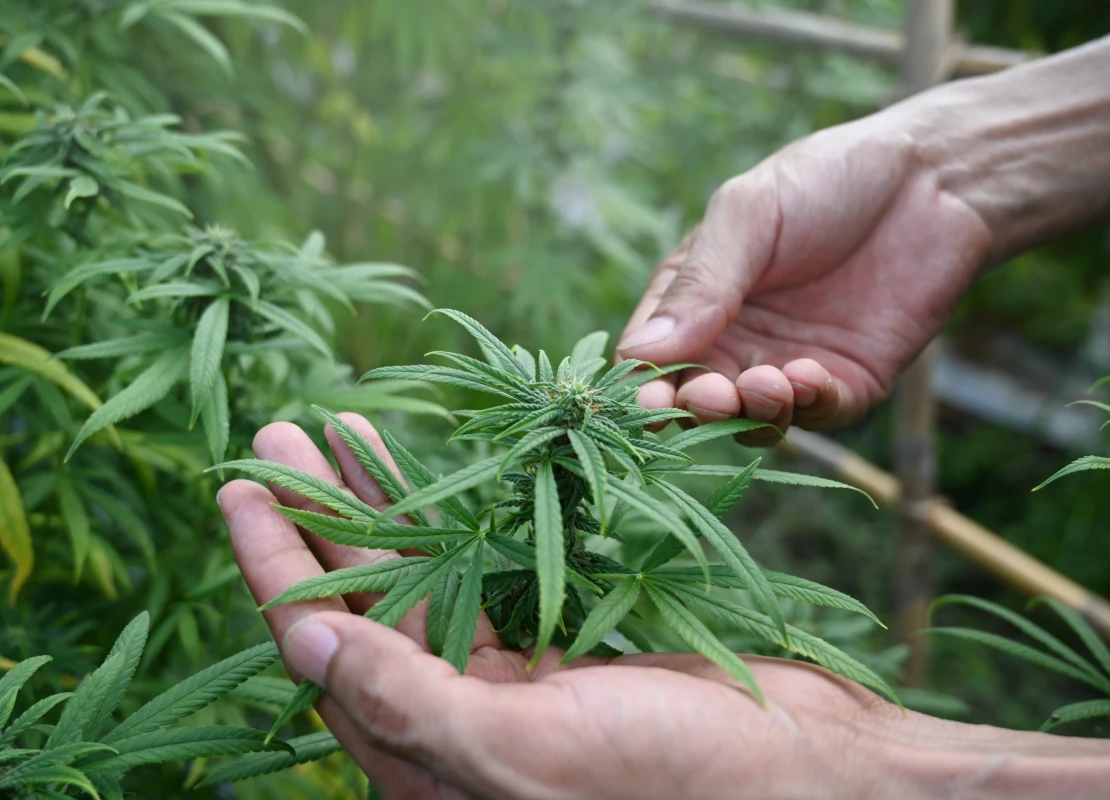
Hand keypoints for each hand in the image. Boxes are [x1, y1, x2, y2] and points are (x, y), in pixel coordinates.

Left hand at [218, 414, 1109, 798]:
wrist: (817, 774)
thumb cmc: (682, 777)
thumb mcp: (536, 752)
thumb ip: (413, 705)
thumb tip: (304, 639)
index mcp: (431, 763)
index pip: (326, 651)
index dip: (278, 568)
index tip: (240, 488)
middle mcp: (457, 724)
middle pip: (364, 603)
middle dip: (320, 516)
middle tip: (281, 433)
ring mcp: (509, 686)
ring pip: (421, 577)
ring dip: (383, 503)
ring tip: (344, 429)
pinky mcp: (559, 653)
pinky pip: (485, 572)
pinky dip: (459, 515)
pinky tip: (443, 469)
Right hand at [617, 111, 992, 443]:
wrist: (933, 177)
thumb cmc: (825, 180)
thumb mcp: (746, 215)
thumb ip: (699, 283)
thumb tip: (641, 352)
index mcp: (695, 300)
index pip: (651, 357)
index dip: (645, 384)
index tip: (650, 398)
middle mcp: (735, 341)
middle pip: (697, 399)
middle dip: (698, 407)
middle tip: (710, 394)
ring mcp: (789, 365)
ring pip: (753, 420)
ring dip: (752, 414)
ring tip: (767, 384)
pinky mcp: (848, 383)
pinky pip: (817, 414)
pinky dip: (806, 407)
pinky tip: (806, 378)